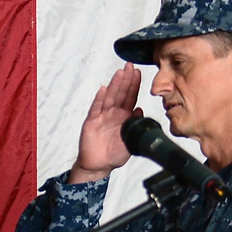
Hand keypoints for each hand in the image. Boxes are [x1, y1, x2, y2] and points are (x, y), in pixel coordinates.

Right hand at [68, 62, 142, 183]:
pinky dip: (99, 99)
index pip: (130, 98)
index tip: (138, 73)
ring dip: (115, 85)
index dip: (134, 85)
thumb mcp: (130, 141)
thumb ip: (135, 126)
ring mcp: (102, 116)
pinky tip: (103, 90)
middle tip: (130, 66)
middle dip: (126, 80)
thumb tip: (140, 111)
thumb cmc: (114, 155)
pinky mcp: (91, 122)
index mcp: (124, 117)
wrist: (99, 166)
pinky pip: (96, 109)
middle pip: (120, 94)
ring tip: (120, 73)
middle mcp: (113, 113)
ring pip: (110, 98)